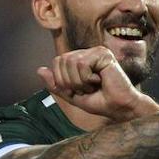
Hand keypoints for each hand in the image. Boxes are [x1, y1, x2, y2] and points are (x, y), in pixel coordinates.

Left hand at [37, 47, 153, 121]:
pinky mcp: (103, 54)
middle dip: (70, 81)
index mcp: (80, 59)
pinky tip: (100, 81)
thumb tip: (39, 70)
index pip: (57, 62)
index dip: (62, 80)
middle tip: (87, 88)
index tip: (79, 90)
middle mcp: (87, 52)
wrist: (119, 107)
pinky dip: (87, 79)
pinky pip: (81, 64)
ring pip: (71, 62)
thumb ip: (56, 84)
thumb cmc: (100, 101)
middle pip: (61, 60)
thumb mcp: (71, 95)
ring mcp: (96, 51)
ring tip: (93, 85)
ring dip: (79, 81)